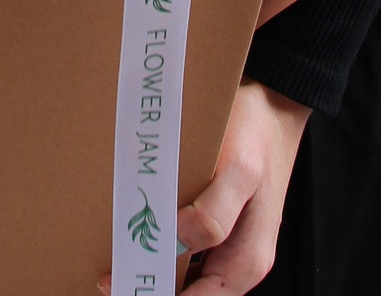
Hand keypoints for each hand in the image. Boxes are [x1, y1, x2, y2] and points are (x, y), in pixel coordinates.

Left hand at [99, 78, 310, 295]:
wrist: (272, 104)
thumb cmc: (259, 133)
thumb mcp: (240, 170)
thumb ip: (213, 213)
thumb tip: (176, 242)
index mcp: (246, 261)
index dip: (156, 294)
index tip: (116, 280)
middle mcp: (236, 260)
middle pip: (186, 290)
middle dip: (149, 280)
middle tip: (108, 266)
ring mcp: (225, 243)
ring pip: (182, 273)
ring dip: (151, 263)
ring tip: (115, 248)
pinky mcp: (215, 224)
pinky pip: (183, 248)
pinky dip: (159, 242)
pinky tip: (136, 225)